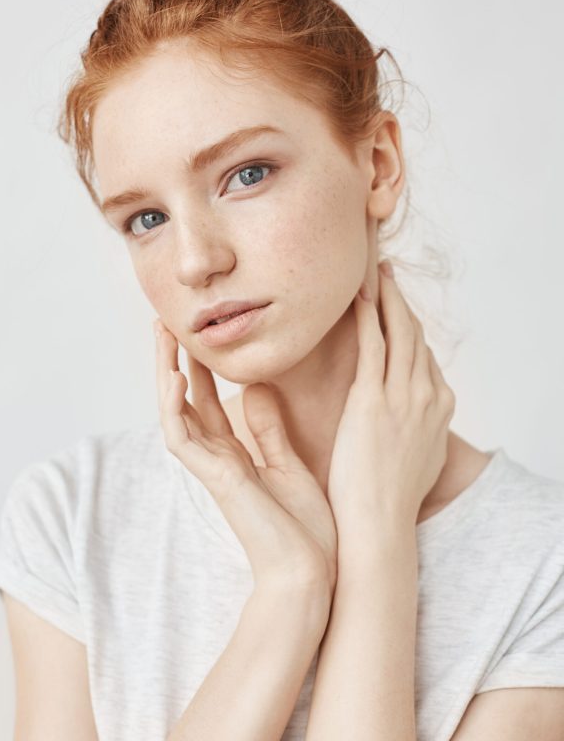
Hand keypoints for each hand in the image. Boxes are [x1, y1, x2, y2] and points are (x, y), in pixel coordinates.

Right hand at [153, 320, 337, 599]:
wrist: (312, 573)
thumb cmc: (305, 529)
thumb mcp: (289, 464)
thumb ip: (269, 429)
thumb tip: (257, 389)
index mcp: (236, 454)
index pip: (207, 401)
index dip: (198, 367)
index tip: (196, 333)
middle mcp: (218, 458)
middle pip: (184, 400)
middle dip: (173, 360)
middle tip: (165, 321)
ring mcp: (212, 468)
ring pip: (173, 412)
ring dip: (164, 372)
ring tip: (161, 333)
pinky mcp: (215, 479)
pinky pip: (182, 438)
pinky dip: (173, 407)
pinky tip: (174, 375)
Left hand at [327, 260, 455, 542]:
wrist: (380, 524)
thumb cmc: (390, 499)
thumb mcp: (418, 459)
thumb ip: (417, 432)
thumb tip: (407, 424)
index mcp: (440, 408)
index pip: (425, 355)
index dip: (410, 327)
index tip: (396, 308)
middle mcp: (428, 395)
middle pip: (416, 334)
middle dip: (401, 300)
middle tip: (387, 273)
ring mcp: (403, 395)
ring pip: (398, 331)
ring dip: (386, 297)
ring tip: (373, 272)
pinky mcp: (373, 399)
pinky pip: (372, 345)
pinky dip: (367, 316)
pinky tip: (357, 296)